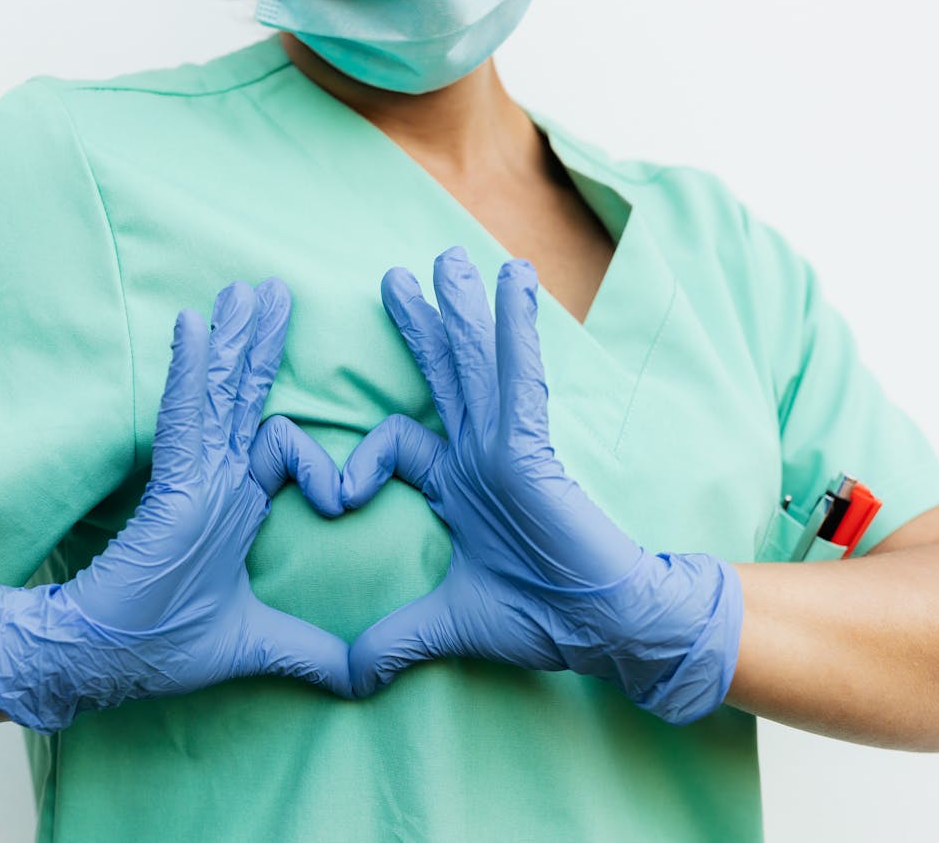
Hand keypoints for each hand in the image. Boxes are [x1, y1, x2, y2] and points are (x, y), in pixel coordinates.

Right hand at [0, 279, 350, 733]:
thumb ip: (312, 653)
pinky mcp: (172, 485)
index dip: (317, 463)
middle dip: (260, 344)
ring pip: (220, 394)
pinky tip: (194, 323)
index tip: (344, 499)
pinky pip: (185, 415)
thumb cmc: (163, 649)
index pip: (279, 447)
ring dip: (234, 340)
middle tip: (273, 291)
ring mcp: (194, 479)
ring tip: (248, 289)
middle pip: (244, 397)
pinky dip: (190, 370)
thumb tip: (366, 681)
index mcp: (234, 507)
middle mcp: (216, 482)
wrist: (100, 662)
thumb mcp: (259, 645)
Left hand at [341, 248, 743, 723]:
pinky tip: (514, 281)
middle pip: (442, 376)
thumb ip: (393, 641)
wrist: (603, 630)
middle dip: (422, 326)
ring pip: (477, 363)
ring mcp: (508, 445)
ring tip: (448, 258)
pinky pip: (520, 376)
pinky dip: (514, 329)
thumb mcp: (444, 626)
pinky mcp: (533, 446)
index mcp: (458, 486)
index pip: (399, 442)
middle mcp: (481, 455)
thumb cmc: (539, 621)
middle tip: (396, 278)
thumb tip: (346, 680)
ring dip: (464, 309)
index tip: (336, 495)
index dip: (362, 457)